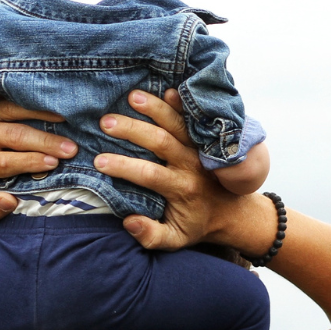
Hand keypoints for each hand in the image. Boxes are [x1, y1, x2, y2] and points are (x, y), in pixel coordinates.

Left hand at [0, 101, 76, 220]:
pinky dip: (37, 100)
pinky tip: (57, 104)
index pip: (3, 162)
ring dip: (43, 115)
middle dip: (44, 142)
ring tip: (68, 120)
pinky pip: (15, 97)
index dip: (30, 162)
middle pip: (13, 136)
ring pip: (14, 110)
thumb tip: (9, 202)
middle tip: (70, 148)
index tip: (54, 164)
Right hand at [96, 90, 274, 254]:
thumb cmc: (195, 224)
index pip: (149, 175)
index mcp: (181, 189)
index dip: (124, 167)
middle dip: (133, 130)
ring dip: (156, 108)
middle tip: (105, 122)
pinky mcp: (204, 139)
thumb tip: (129, 222)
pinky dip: (182, 104)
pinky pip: (194, 119)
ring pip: (178, 124)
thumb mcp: (175, 239)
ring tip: (132, 96)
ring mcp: (198, 149)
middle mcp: (190, 165)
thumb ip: (151, 235)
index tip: (99, 161)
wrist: (231, 212)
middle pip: (161, 142)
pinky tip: (167, 90)